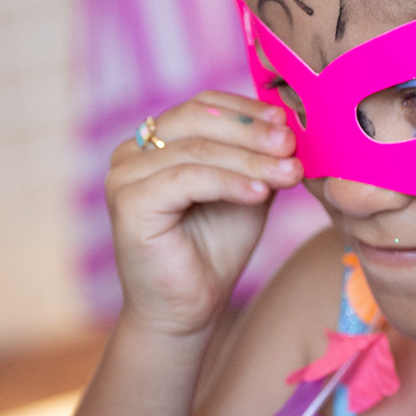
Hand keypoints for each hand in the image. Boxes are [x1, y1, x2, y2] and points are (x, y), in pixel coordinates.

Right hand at [106, 92, 302, 335]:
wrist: (188, 309)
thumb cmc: (214, 251)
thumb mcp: (246, 190)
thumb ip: (258, 157)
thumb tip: (287, 125)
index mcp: (155, 143)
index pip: (202, 106)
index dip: (246, 110)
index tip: (287, 122)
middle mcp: (132, 153)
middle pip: (198, 120)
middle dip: (252, 132)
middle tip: (291, 144)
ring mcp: (124, 176)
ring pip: (198, 151)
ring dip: (251, 160)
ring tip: (289, 172)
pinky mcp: (129, 203)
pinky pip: (187, 179)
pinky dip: (230, 182)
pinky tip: (261, 193)